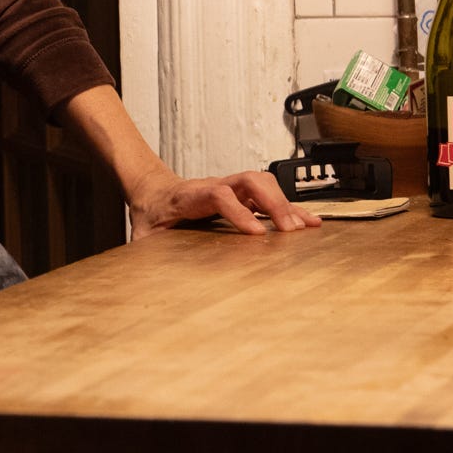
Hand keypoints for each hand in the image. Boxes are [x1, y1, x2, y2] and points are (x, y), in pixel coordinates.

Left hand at [128, 168, 322, 236]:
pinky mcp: (243, 195)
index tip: (256, 233)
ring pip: (263, 183)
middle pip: (248, 181)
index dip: (238, 212)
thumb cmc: (152, 215)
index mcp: (188, 196)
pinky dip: (291, 208)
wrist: (153, 192)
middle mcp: (214, 186)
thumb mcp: (142, 235)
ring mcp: (230, 187)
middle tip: (288, 231)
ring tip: (303, 229)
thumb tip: (144, 271)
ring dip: (284, 204)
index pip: (217, 194)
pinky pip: (271, 196)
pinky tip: (309, 222)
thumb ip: (146, 250)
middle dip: (271, 203)